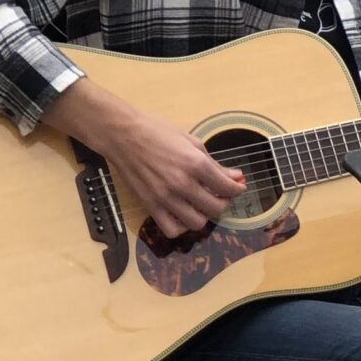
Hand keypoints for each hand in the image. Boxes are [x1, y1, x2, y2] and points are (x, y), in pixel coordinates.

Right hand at [45, 82, 246, 239]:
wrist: (122, 134)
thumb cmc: (156, 131)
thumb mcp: (191, 141)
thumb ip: (214, 163)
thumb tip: (235, 176)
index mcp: (196, 164)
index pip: (227, 188)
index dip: (237, 189)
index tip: (237, 187)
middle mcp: (182, 184)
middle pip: (216, 208)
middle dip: (223, 202)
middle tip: (219, 194)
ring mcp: (165, 197)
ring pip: (197, 223)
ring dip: (203, 216)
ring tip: (200, 204)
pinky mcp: (150, 205)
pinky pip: (172, 230)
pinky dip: (181, 226)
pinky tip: (182, 214)